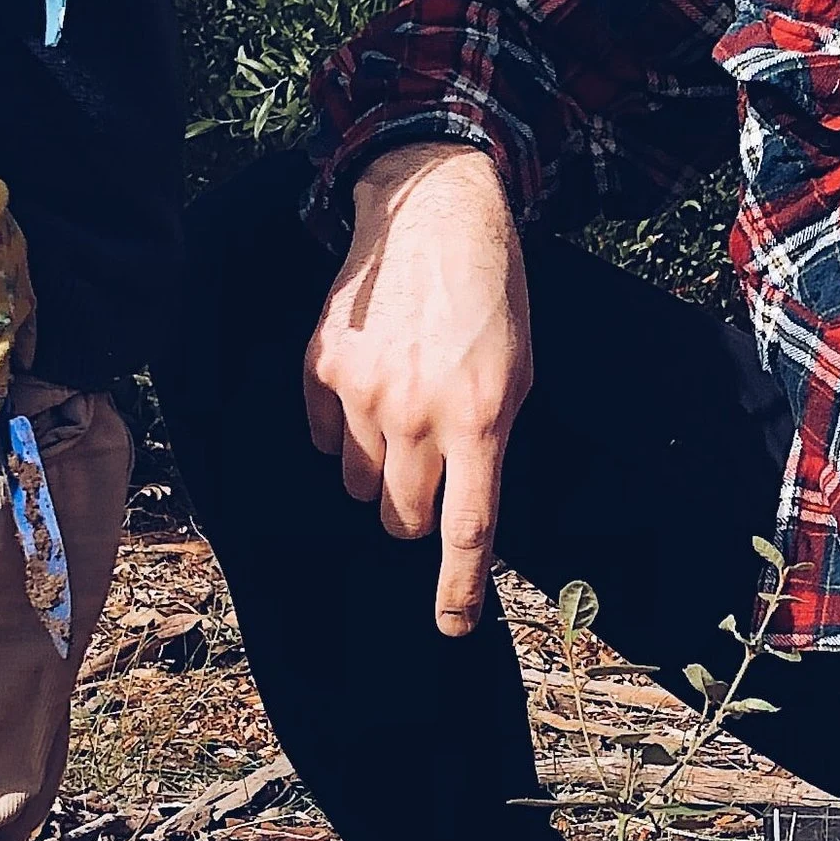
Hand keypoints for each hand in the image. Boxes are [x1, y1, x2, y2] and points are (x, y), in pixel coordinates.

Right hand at [303, 142, 530, 634]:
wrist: (432, 213)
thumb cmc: (490, 296)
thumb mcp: (518, 372)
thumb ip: (492, 440)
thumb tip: (463, 506)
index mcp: (479, 419)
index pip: (468, 527)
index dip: (459, 586)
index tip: (453, 627)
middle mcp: (417, 413)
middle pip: (400, 517)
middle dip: (414, 512)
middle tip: (428, 471)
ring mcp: (362, 391)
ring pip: (358, 485)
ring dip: (379, 470)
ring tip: (402, 411)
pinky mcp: (321, 368)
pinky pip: (324, 439)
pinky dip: (344, 430)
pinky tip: (369, 385)